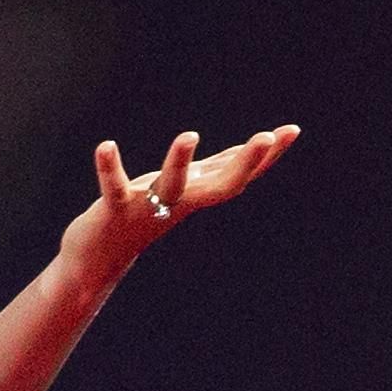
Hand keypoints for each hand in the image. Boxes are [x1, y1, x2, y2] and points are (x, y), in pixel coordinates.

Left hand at [62, 123, 301, 278]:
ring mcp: (148, 208)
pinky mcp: (115, 210)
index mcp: (196, 195)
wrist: (98, 260)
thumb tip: (255, 149)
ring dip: (179, 162)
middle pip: (221, 185)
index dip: (268, 155)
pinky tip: (106, 146)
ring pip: (171, 185)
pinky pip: (114, 188)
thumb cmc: (143, 215)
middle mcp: (179, 203)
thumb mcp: (186, 189)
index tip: (293, 130)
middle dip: (246, 161)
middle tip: (266, 136)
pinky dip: (109, 168)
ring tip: (189, 134)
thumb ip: (216, 170)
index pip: (240, 174)